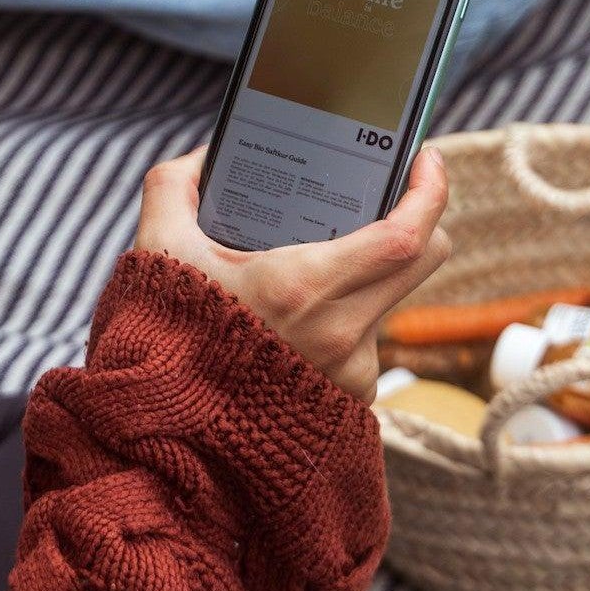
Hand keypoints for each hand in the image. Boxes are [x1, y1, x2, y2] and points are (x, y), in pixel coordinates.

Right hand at [135, 146, 451, 401]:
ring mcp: (350, 369)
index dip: (430, 191)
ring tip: (321, 262)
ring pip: (392, 296)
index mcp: (300, 288)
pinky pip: (370, 338)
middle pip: (424, 259)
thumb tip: (206, 155)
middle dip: (420, 216)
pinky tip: (311, 313)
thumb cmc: (165, 340)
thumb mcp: (158, 252)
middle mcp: (338, 332)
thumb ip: (174, 188)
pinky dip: (348, 317)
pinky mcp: (351, 396)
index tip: (425, 160)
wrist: (169, 435)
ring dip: (370, 272)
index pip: (405, 238)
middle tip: (392, 193)